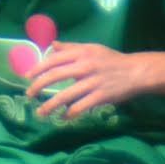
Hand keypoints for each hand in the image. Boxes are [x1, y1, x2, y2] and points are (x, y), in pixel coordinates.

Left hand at [23, 40, 157, 122]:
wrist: (136, 72)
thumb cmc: (111, 60)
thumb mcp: (92, 49)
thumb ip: (71, 48)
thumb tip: (52, 45)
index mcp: (82, 53)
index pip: (54, 59)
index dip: (38, 68)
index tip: (27, 77)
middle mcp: (85, 66)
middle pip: (55, 76)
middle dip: (39, 86)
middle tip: (29, 95)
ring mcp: (93, 82)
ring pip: (66, 95)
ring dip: (50, 105)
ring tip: (40, 113)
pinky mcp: (101, 96)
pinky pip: (80, 107)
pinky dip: (70, 114)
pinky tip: (63, 118)